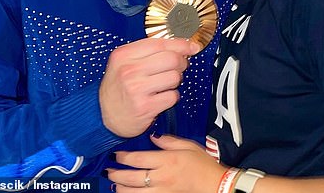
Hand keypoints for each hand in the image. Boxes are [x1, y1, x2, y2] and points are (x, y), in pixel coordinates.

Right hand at [100, 38, 199, 136]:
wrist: (102, 116)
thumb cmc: (117, 87)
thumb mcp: (124, 63)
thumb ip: (149, 52)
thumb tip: (184, 46)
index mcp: (124, 55)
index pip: (159, 43)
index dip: (180, 44)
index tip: (191, 47)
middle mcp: (129, 70)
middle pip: (171, 59)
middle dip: (181, 63)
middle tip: (178, 67)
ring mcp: (136, 89)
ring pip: (174, 77)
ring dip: (175, 81)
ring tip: (165, 84)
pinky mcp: (145, 107)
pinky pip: (172, 96)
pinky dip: (171, 97)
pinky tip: (161, 97)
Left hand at [107, 134, 224, 192]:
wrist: (215, 185)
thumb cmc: (203, 164)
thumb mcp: (188, 145)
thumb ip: (169, 140)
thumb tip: (153, 136)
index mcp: (166, 160)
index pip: (138, 159)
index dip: (124, 157)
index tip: (116, 155)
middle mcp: (161, 177)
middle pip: (132, 178)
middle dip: (117, 174)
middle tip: (109, 169)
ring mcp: (162, 191)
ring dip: (121, 189)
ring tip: (114, 184)